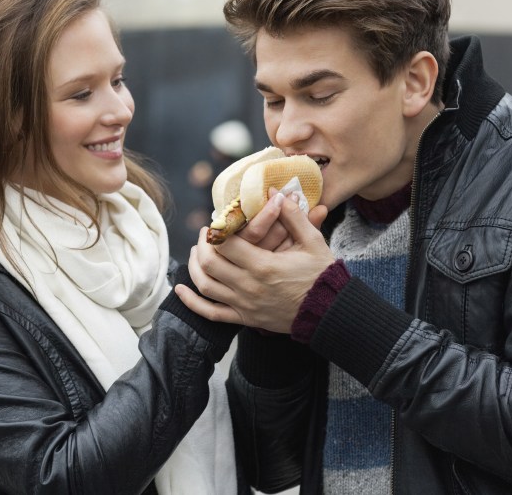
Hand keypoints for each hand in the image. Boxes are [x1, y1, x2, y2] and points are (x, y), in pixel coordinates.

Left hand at [175, 194, 334, 332]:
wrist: (330, 311)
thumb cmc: (322, 274)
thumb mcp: (312, 240)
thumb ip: (292, 215)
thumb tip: (273, 191)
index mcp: (263, 265)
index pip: (224, 244)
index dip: (215, 230)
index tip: (217, 222)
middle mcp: (248, 286)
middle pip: (209, 263)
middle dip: (202, 245)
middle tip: (206, 234)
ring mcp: (245, 305)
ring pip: (205, 286)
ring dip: (194, 267)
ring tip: (195, 253)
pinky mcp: (245, 318)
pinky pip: (211, 314)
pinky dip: (192, 303)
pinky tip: (181, 290)